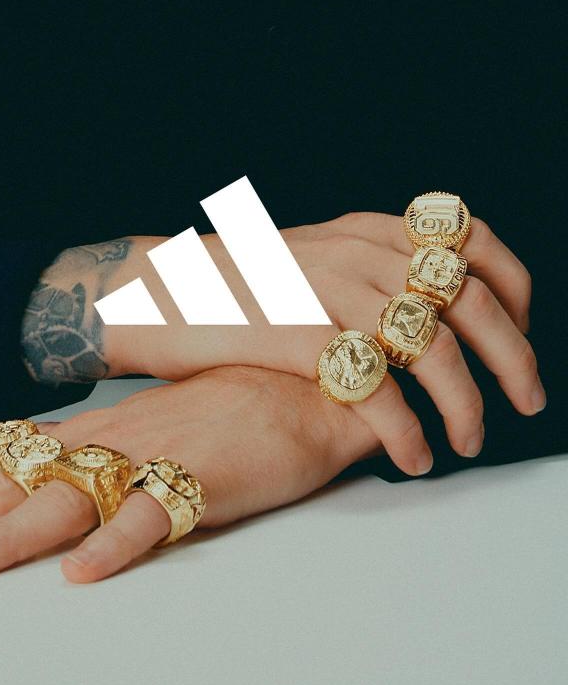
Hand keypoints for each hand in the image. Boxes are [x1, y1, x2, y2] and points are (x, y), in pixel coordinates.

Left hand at [0, 367, 379, 582]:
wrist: (311, 385)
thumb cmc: (236, 403)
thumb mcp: (156, 422)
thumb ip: (105, 446)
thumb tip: (55, 467)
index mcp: (99, 430)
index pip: (1, 460)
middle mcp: (112, 443)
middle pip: (9, 484)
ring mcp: (156, 460)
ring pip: (66, 504)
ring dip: (5, 540)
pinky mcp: (207, 480)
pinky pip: (158, 517)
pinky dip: (118, 544)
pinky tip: (83, 571)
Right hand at [27, 212, 540, 474]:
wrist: (156, 291)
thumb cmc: (234, 286)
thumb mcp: (312, 256)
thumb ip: (368, 269)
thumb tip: (430, 308)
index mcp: (367, 229)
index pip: (472, 240)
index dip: (515, 286)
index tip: (522, 329)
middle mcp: (359, 252)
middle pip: (471, 299)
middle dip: (514, 356)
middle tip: (528, 400)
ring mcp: (330, 290)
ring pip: (436, 350)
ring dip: (467, 405)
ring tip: (468, 440)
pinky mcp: (299, 336)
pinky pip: (378, 388)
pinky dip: (407, 429)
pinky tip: (412, 454)